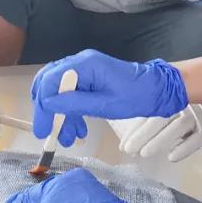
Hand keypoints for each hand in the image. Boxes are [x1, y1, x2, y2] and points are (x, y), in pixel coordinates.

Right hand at [31, 50, 188, 146]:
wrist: (158, 90)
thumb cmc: (136, 96)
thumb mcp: (105, 105)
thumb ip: (75, 103)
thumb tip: (48, 104)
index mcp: (85, 64)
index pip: (50, 81)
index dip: (43, 106)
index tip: (44, 129)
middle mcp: (81, 62)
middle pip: (51, 84)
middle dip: (50, 112)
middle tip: (50, 134)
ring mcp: (85, 69)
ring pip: (61, 92)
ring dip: (62, 116)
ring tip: (69, 139)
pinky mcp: (90, 78)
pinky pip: (73, 94)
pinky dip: (72, 112)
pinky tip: (78, 131)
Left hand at [112, 104, 201, 162]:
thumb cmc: (199, 118)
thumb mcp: (178, 114)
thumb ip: (159, 117)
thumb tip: (131, 134)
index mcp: (173, 99)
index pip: (150, 112)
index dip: (135, 128)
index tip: (123, 144)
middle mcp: (185, 103)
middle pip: (160, 117)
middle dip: (142, 134)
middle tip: (128, 149)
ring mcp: (199, 115)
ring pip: (177, 126)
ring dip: (159, 140)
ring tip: (144, 154)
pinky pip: (197, 138)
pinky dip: (184, 148)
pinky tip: (172, 157)